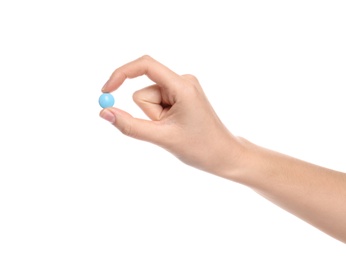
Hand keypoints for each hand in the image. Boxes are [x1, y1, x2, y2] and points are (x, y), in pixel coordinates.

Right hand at [100, 55, 242, 175]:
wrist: (224, 155)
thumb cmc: (200, 148)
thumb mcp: (162, 137)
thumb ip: (130, 125)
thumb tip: (104, 112)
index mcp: (182, 86)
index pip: (145, 65)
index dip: (121, 74)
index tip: (105, 92)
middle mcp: (183, 81)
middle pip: (145, 92)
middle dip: (149, 114)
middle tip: (168, 129)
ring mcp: (183, 88)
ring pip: (150, 100)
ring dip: (155, 117)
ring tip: (174, 129)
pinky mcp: (181, 96)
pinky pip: (158, 103)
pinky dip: (160, 117)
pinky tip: (176, 127)